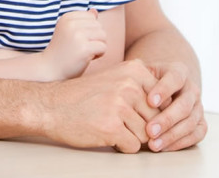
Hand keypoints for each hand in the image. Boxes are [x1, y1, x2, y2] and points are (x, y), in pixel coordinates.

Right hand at [40, 10, 106, 79]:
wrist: (50, 68)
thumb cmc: (62, 50)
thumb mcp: (69, 31)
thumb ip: (82, 20)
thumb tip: (94, 10)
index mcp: (67, 18)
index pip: (92, 17)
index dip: (89, 29)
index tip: (77, 38)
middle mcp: (71, 24)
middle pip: (99, 26)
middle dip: (95, 38)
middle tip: (80, 47)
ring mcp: (77, 36)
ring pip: (103, 36)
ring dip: (98, 46)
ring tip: (84, 52)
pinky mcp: (84, 48)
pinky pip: (103, 47)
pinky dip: (99, 54)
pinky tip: (87, 58)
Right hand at [41, 60, 157, 151]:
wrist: (48, 106)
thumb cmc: (81, 96)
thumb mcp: (112, 78)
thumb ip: (140, 86)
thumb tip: (171, 106)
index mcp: (133, 71)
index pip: (163, 102)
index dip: (150, 113)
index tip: (133, 113)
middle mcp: (129, 86)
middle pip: (156, 120)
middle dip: (140, 127)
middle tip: (116, 121)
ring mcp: (120, 106)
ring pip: (146, 135)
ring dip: (130, 137)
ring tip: (108, 126)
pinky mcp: (111, 127)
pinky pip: (133, 147)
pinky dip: (120, 146)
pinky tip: (104, 134)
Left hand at [143, 61, 207, 150]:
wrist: (162, 83)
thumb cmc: (145, 78)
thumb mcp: (140, 71)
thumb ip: (135, 76)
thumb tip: (124, 90)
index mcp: (179, 72)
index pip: (175, 79)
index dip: (164, 90)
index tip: (149, 102)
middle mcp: (191, 89)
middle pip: (185, 105)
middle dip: (167, 119)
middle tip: (150, 130)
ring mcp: (198, 106)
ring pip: (191, 122)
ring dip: (172, 135)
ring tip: (153, 144)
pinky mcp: (200, 121)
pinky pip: (196, 134)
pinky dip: (181, 142)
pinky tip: (164, 147)